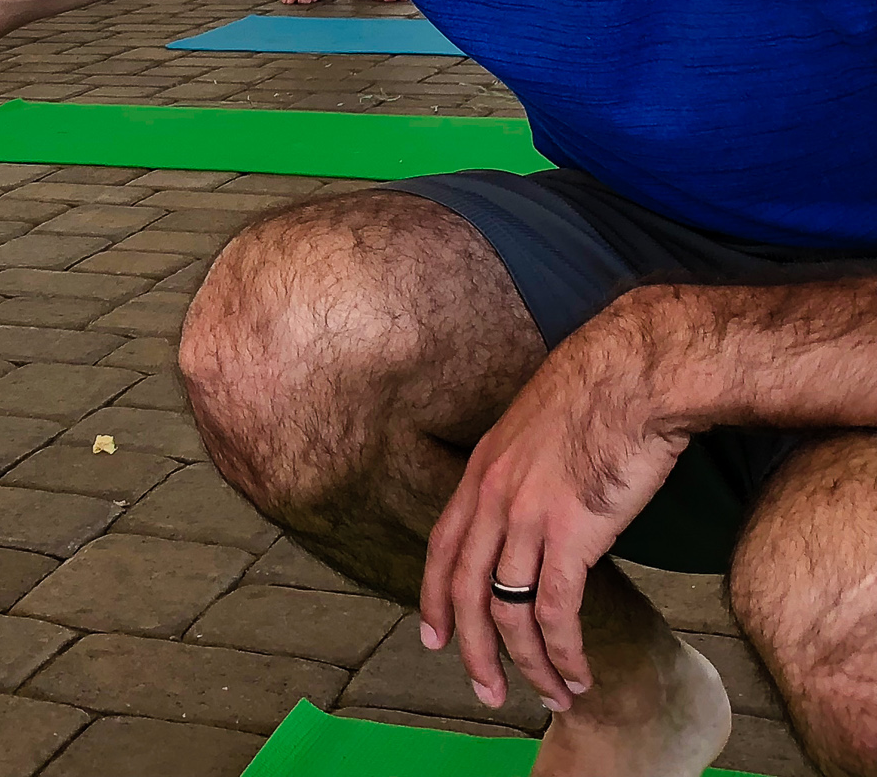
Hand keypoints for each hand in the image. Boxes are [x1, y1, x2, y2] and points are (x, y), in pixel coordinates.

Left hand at [420, 312, 689, 712]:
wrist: (635, 373)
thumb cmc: (602, 393)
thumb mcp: (540, 428)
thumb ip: (527, 470)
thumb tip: (540, 503)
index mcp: (481, 470)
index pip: (443, 546)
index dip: (434, 597)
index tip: (433, 638)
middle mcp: (492, 495)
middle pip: (464, 590)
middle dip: (473, 650)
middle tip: (487, 692)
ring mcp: (526, 516)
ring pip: (508, 611)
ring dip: (529, 664)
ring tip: (552, 696)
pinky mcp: (570, 533)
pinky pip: (554, 612)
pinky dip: (563, 652)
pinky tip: (578, 674)